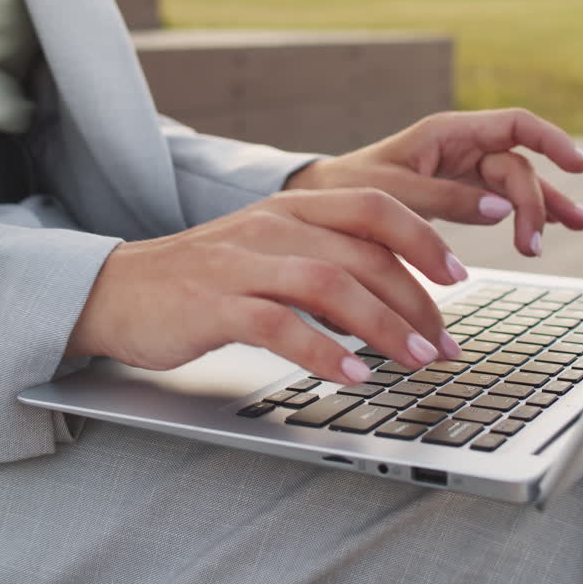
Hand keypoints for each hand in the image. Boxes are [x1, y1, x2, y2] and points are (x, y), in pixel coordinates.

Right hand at [68, 189, 469, 384]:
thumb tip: (395, 296)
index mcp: (291, 209)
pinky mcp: (215, 305)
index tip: (463, 274)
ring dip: (383, 325)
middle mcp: (272, 226)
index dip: (426, 236)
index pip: (374, 206)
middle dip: (417, 299)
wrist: (119, 291)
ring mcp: (242, 264)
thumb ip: (325, 259)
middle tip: (446, 343)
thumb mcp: (268, 252)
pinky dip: (323, 352)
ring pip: (330, 283)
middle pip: (363, 250)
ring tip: (416, 360)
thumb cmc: (203, 281)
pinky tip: (352, 377)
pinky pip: (280, 325)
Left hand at [285, 108, 582, 256]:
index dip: (552, 140)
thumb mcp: (391, 193)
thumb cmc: (347, 190)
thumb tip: (499, 208)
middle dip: (535, 201)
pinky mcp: (457, 195)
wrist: (319, 204)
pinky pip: (500, 202)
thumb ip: (444, 198)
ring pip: (516, 184)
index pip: (514, 125)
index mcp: (448, 133)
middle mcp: (461, 148)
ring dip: (545, 206)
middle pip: (517, 165)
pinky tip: (547, 230)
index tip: (580, 165)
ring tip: (577, 226)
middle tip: (532, 245)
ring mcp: (462, 171)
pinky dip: (524, 215)